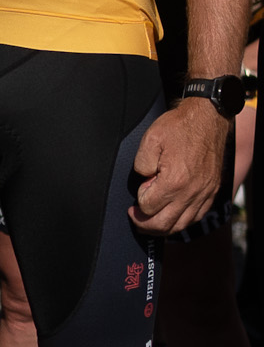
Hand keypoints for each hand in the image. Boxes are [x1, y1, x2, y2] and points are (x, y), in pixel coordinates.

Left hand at [129, 98, 227, 233]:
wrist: (207, 119)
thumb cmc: (179, 127)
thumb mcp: (150, 140)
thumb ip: (141, 164)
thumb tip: (143, 181)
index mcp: (174, 181)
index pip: (148, 207)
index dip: (139, 201)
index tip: (140, 188)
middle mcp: (191, 193)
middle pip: (164, 224)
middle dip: (145, 225)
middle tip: (135, 217)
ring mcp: (203, 194)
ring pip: (181, 225)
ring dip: (163, 227)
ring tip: (150, 220)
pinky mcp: (211, 192)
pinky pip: (196, 217)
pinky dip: (182, 221)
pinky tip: (172, 215)